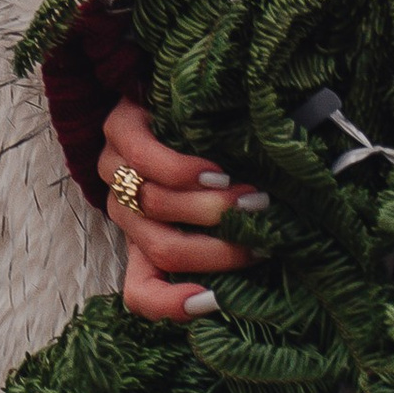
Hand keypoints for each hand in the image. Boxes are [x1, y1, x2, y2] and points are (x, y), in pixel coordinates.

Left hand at [100, 98, 264, 325]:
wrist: (195, 86)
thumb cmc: (222, 154)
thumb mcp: (231, 205)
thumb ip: (241, 237)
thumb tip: (275, 264)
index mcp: (146, 240)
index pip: (142, 293)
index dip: (171, 306)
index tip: (217, 300)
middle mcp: (126, 211)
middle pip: (162, 250)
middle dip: (217, 251)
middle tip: (262, 237)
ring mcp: (117, 170)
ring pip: (153, 206)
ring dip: (209, 208)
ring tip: (252, 199)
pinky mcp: (118, 129)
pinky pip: (142, 158)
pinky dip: (183, 171)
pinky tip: (216, 172)